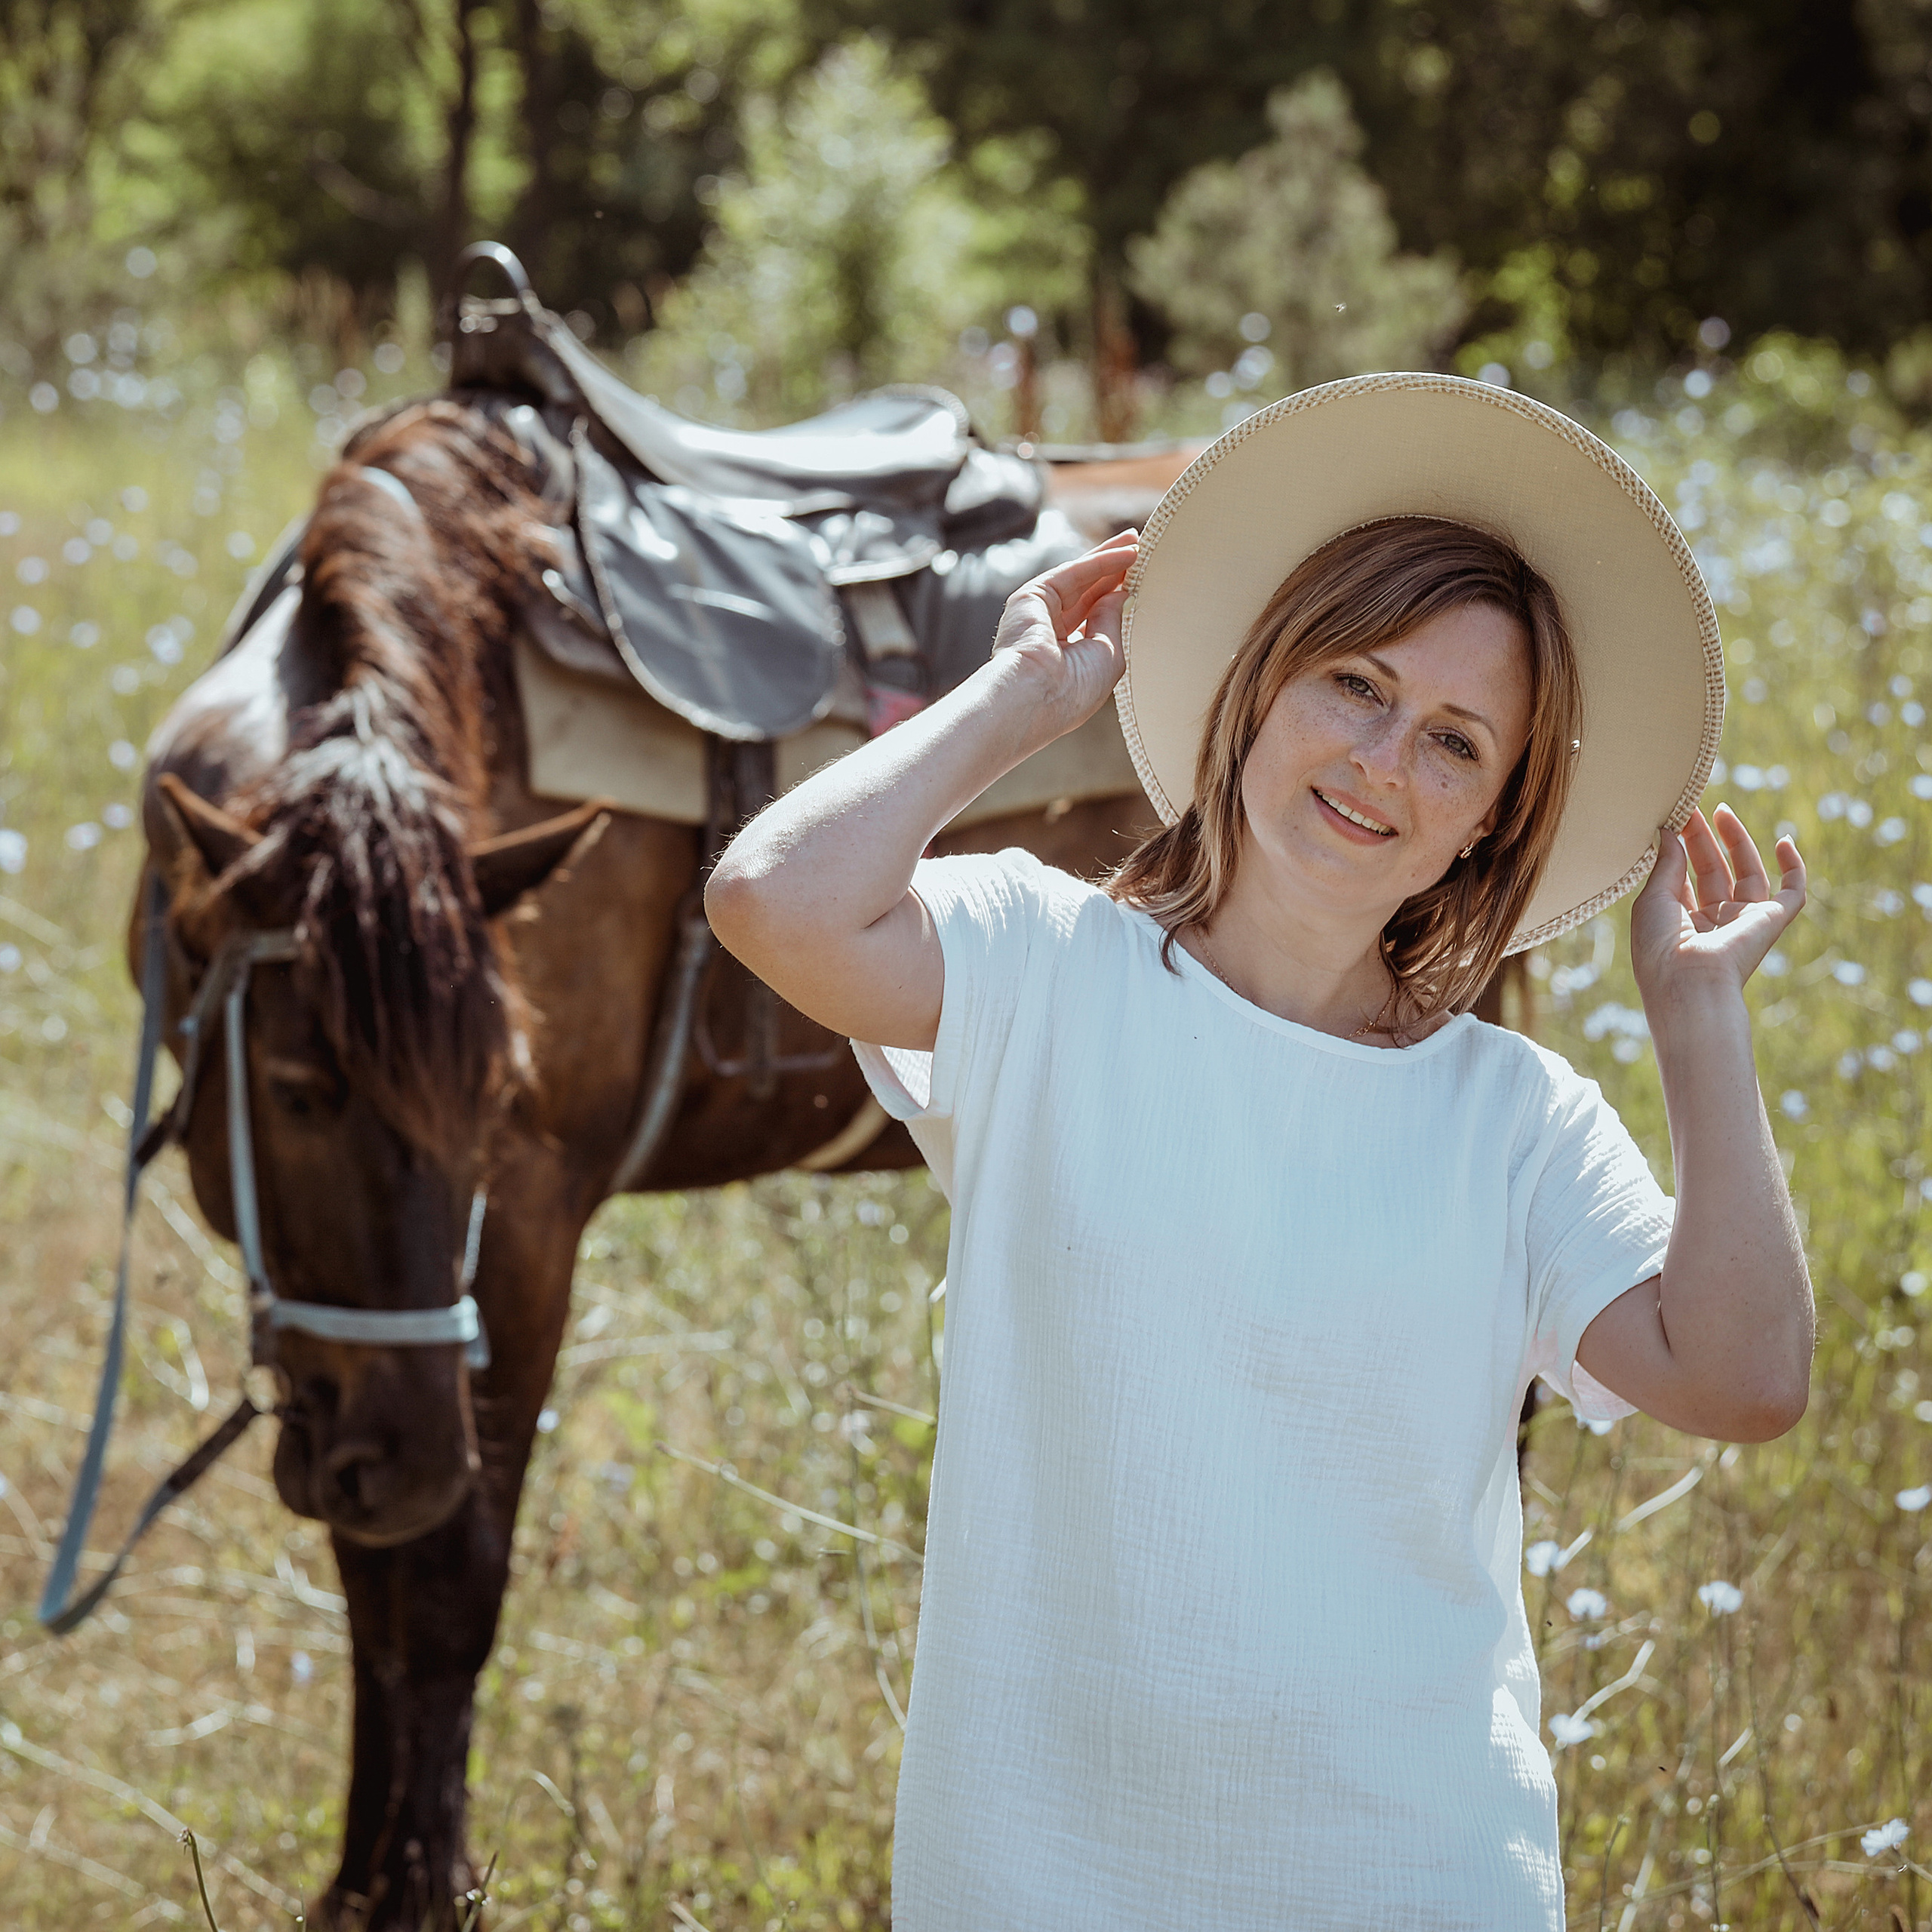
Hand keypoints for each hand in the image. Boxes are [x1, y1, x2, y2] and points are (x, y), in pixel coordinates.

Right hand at [988, 529, 1137, 731]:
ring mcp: (1039, 614)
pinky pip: (1073, 573)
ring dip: (1108, 558)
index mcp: (1066, 657)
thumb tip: (1120, 593)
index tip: (1137, 580)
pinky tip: (1126, 553)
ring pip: (1079, 579)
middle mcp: (1050, 635)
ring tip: (1136, 542)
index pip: (1094, 619)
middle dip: (1112, 571)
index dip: (1115, 597)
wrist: (1035, 697)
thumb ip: (1112, 621)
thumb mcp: (1107, 655)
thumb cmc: (1074, 690)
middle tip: (1137, 549)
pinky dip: (1100, 562)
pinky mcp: (1031, 597)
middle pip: (1087, 594)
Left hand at [1629, 804, 1806, 1005]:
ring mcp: (1744, 921)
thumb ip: (1666, 864)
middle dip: (1703, 839)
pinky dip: (1794, 867)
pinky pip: (1792, 892)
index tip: (1675, 819)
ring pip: (1748, 873)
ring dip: (1737, 842)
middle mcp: (1714, 922)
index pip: (1685, 878)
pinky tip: (1784, 841)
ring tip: (1722, 811)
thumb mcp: (1653, 899)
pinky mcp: (1771, 922)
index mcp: (1681, 923)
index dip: (1681, 848)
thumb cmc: (1660, 946)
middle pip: (1714, 871)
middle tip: (1692, 809)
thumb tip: (1670, 831)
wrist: (1689, 981)